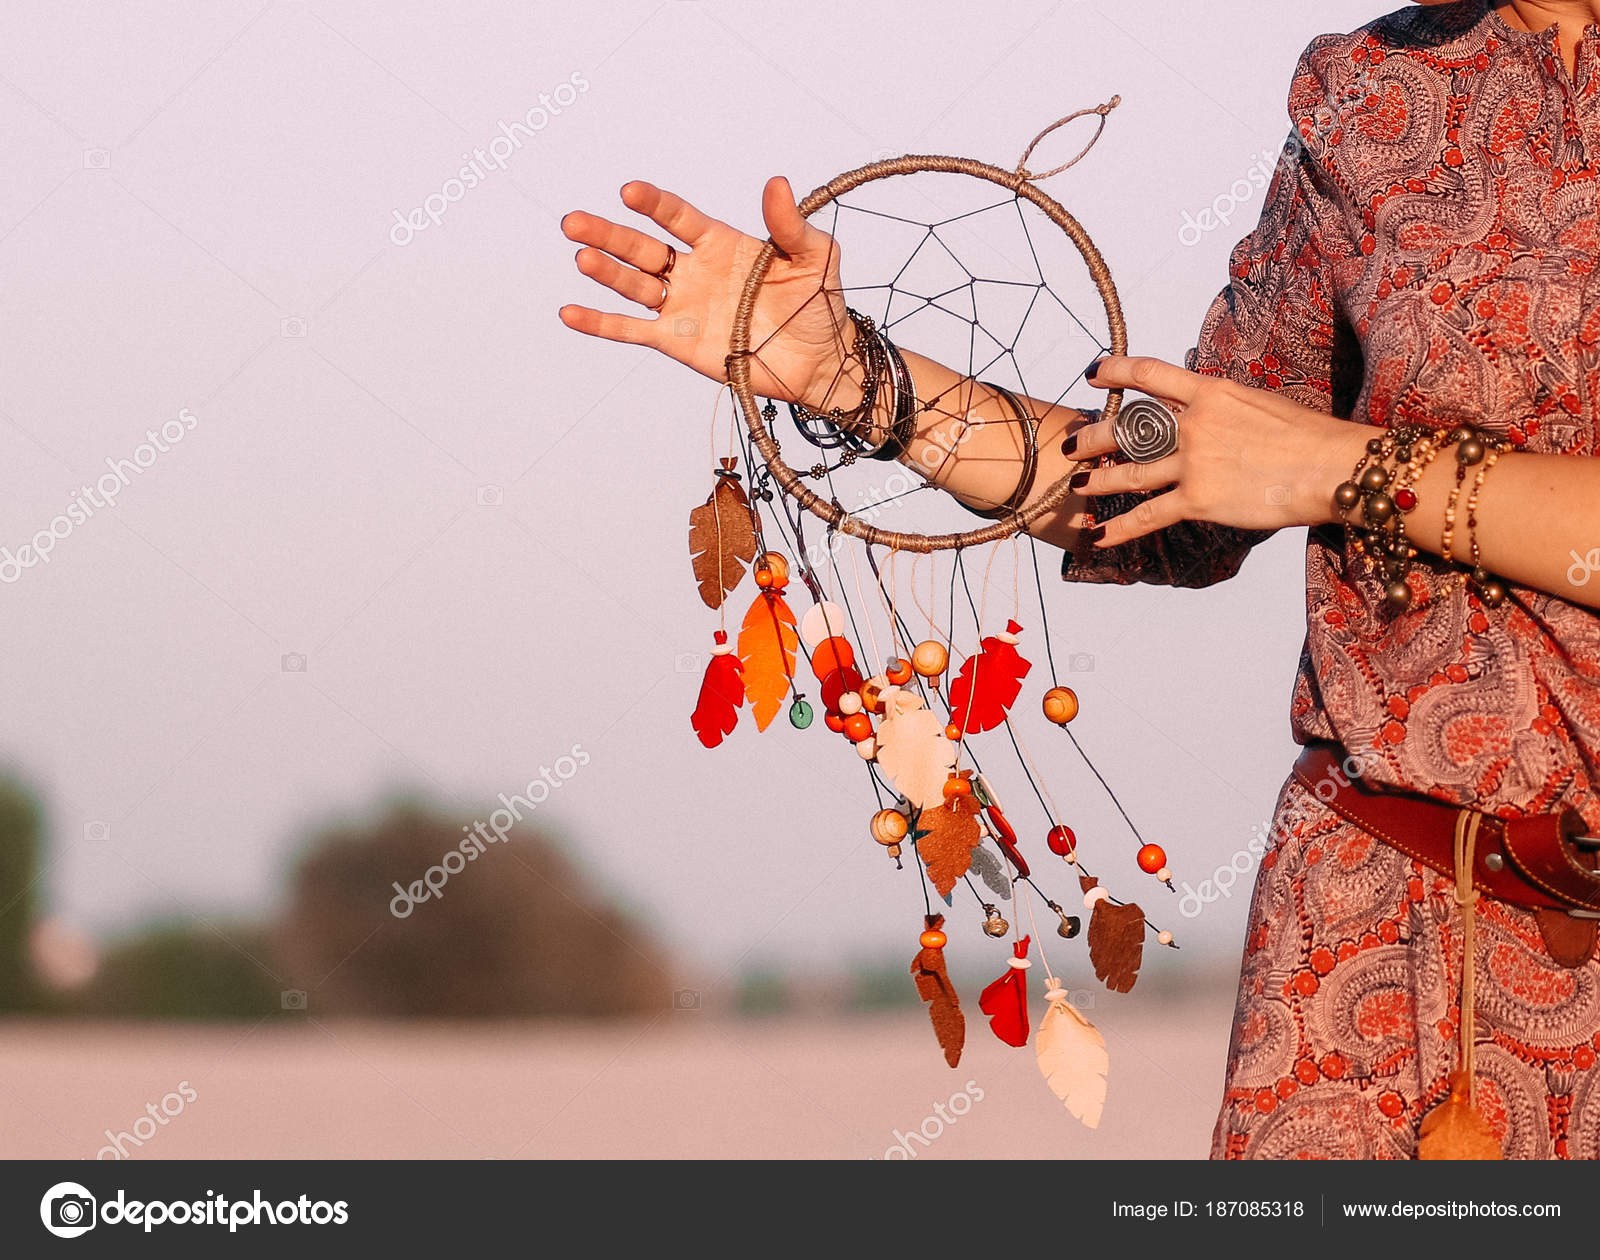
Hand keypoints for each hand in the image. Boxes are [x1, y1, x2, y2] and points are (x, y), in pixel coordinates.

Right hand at [559, 178, 848, 406]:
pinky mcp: (677, 342)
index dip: (654, 204)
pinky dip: (601, 323)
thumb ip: (789, 224)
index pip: (678, 217)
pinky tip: (570, 312)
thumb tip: (775, 182)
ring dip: (606, 271)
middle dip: (610, 234)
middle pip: (642, 247)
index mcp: (721, 243)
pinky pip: (632, 330)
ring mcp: (683, 307)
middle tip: (574, 221)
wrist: (820, 362)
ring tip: (582, 256)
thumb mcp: (814, 256)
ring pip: (634, 284)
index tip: (630, 191)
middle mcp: (694, 271)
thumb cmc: (819, 304)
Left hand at [1069, 355, 1369, 546]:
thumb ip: (1225, 409)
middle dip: (1092, 437)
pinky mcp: (1198, 500)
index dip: (1114, 371)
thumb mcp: (1259, 404)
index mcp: (1210, 391)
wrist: (1333, 466)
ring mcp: (1192, 462)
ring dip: (1098, 481)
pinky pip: (1147, 516)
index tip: (1093, 374)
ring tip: (1077, 487)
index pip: (1149, 374)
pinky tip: (1096, 536)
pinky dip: (1118, 529)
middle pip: (1127, 428)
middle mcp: (1193, 424)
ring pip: (1129, 473)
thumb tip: (1208, 413)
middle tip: (1071, 444)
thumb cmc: (1310, 436)